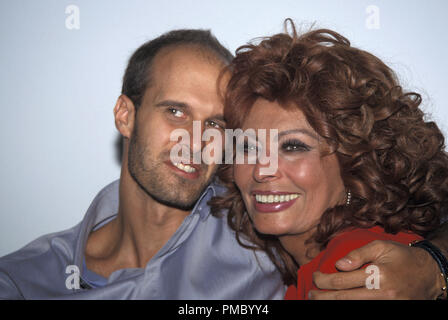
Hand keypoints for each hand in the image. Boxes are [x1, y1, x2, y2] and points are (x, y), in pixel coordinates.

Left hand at [309, 240, 443, 298]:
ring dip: (332, 305)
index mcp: (377, 275)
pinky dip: (349, 307)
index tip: (315, 277)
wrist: (429, 273)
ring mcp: (387, 305)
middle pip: (343, 299)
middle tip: (311, 295)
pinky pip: (366, 311)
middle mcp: (382, 293)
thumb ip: (358, 253)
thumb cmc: (402, 257)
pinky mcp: (391, 309)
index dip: (324, 280)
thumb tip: (338, 265)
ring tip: (319, 301)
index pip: (342, 281)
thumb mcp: (381, 246)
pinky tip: (338, 303)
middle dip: (322, 297)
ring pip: (352, 307)